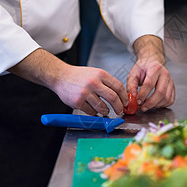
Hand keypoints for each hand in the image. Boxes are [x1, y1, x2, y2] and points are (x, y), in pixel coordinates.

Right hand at [8, 48, 127, 115]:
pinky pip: (91, 112)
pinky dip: (94, 113)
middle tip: (120, 111)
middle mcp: (93, 82)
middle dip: (119, 107)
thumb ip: (107, 83)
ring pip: (102, 107)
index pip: (118, 86)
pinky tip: (93, 109)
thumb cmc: (79, 76)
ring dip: (106, 111)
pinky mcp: (78, 102)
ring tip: (105, 110)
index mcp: (100, 74)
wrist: (60, 76)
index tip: (126, 102)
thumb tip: (120, 96)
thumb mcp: (95, 73)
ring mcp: (85, 93)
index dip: (124, 97)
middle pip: (113, 98)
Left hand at [127, 35, 174, 111]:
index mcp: (155, 69)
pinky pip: (170, 100)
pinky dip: (162, 105)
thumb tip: (132, 98)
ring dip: (156, 105)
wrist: (153, 62)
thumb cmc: (143, 68)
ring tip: (147, 105)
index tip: (137, 101)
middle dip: (150, 103)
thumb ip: (131, 86)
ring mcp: (171, 81)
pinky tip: (154, 103)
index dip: (143, 94)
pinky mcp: (173, 88)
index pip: (149, 84)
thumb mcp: (133, 74)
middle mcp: (165, 74)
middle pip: (161, 92)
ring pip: (166, 98)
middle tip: (142, 108)